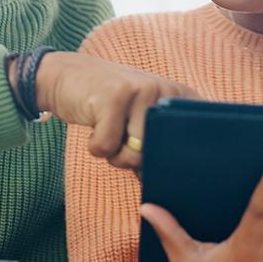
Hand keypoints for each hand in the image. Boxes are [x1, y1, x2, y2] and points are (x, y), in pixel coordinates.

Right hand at [33, 52, 199, 169]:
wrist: (67, 76)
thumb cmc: (109, 107)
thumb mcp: (142, 118)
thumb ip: (160, 142)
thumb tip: (172, 186)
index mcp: (180, 97)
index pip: (195, 140)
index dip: (179, 163)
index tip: (158, 160)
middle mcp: (166, 92)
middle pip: (158, 155)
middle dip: (135, 160)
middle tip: (122, 139)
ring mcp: (141, 91)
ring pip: (133, 154)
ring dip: (114, 154)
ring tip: (107, 128)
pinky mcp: (114, 96)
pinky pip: (106, 147)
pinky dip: (95, 146)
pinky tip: (93, 122)